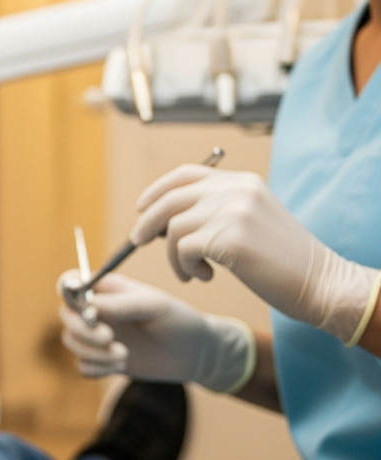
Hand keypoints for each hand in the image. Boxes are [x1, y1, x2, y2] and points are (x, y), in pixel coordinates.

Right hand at [57, 271, 253, 391]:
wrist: (197, 354)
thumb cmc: (178, 321)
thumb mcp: (153, 306)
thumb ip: (120, 304)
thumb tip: (87, 306)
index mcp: (106, 290)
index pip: (72, 282)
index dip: (67, 290)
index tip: (83, 307)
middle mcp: (97, 311)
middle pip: (66, 316)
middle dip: (82, 329)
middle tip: (108, 337)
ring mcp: (99, 337)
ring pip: (72, 342)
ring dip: (92, 352)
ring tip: (122, 355)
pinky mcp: (104, 361)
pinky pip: (83, 366)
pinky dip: (97, 368)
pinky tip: (121, 365)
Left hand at [132, 166, 380, 342]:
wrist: (322, 284)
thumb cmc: (283, 261)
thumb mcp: (251, 220)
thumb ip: (217, 210)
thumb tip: (164, 215)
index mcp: (242, 182)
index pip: (186, 175)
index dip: (157, 190)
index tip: (142, 208)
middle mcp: (237, 190)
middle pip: (171, 199)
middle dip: (148, 221)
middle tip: (139, 241)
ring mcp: (233, 212)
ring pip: (173, 227)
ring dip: (173, 255)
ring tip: (191, 272)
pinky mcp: (230, 238)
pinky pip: (183, 249)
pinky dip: (185, 266)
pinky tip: (205, 276)